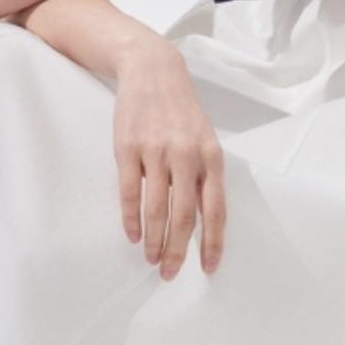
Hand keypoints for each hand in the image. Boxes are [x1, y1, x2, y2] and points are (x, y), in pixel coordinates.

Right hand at [112, 43, 225, 280]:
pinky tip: (133, 235)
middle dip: (178, 251)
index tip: (208, 268)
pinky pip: (129, 193)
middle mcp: (186, 156)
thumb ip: (205, 176)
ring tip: (151, 259)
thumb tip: (205, 221)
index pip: (215, 210)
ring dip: (154, 240)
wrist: (152, 71)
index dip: (212, 243)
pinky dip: (130, 219)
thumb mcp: (204, 140)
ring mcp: (156, 152)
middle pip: (184, 217)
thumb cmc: (181, 111)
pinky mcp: (128, 149)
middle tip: (171, 273)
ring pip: (156, 209)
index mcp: (211, 157)